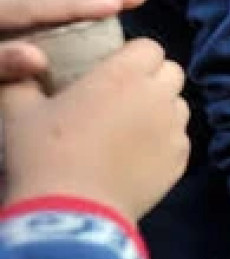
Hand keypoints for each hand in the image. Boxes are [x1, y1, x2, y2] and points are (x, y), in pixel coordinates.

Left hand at [0, 0, 146, 82]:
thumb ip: (1, 61)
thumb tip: (37, 59)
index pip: (39, 6)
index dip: (77, 5)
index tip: (115, 5)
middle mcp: (4, 0)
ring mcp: (5, 1)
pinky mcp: (7, 10)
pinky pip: (44, 1)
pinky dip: (72, 2)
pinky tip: (92, 6)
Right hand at [1, 38, 189, 220]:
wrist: (72, 211)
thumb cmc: (43, 154)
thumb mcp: (19, 110)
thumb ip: (24, 80)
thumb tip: (27, 68)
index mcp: (123, 74)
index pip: (150, 47)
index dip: (134, 55)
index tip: (115, 68)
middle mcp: (157, 96)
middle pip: (172, 72)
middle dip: (153, 77)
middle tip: (125, 94)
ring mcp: (174, 130)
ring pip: (180, 105)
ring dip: (162, 108)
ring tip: (132, 125)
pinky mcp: (180, 161)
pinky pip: (180, 139)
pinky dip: (165, 141)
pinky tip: (138, 155)